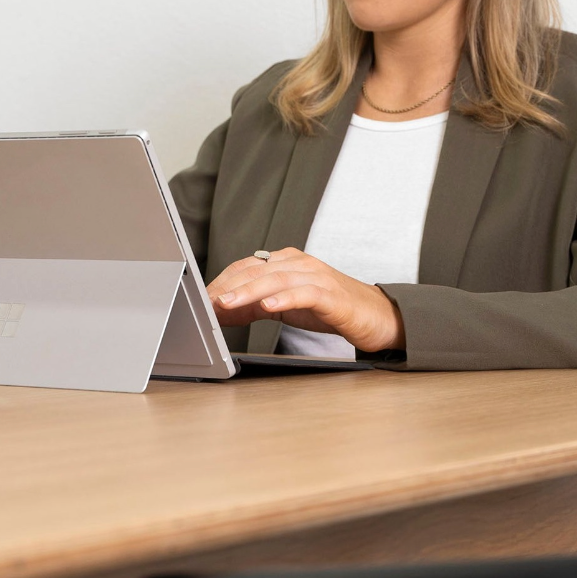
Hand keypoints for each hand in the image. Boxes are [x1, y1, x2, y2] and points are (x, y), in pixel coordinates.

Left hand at [206, 249, 405, 352]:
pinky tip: (268, 307)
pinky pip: (305, 293)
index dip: (222, 281)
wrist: (376, 316)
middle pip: (256, 271)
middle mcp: (300, 263)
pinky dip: (284, 299)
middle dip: (227, 287)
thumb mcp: (286, 306)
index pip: (247, 267)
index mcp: (287, 261)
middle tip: (205, 302)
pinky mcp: (332, 296)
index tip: (200, 297)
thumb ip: (255, 305)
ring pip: (276, 279)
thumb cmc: (330, 308)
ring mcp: (317, 277)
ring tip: (226, 304)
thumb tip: (221, 309)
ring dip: (248, 292)